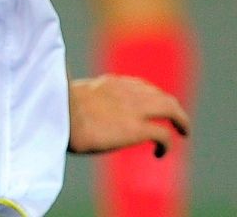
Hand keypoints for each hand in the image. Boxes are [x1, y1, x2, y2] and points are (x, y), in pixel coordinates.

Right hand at [67, 74, 190, 156]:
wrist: (59, 114)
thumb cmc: (53, 107)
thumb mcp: (66, 95)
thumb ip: (75, 98)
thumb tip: (58, 104)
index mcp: (109, 83)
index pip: (137, 85)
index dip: (148, 96)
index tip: (147, 106)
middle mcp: (126, 91)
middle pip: (160, 94)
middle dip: (171, 106)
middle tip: (177, 119)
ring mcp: (134, 109)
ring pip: (170, 108)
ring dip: (181, 120)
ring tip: (183, 132)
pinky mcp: (137, 128)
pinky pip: (164, 134)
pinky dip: (167, 144)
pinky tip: (160, 153)